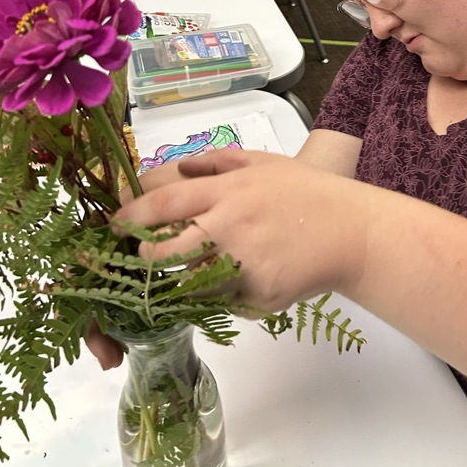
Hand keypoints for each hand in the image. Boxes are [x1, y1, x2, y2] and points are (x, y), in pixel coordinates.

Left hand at [111, 149, 370, 313]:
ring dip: (182, 282)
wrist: (352, 231)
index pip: (164, 203)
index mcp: (228, 191)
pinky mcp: (258, 297)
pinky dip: (224, 299)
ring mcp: (243, 266)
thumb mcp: (264, 162)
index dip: (131, 214)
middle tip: (140, 258)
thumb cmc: (308, 192)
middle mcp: (229, 228)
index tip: (114, 223)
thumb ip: (220, 162)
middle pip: (165, 252)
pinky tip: (240, 284)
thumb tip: (181, 167)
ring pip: (189, 285)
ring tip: (191, 273)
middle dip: (144, 258)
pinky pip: (226, 304)